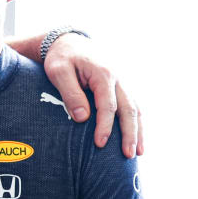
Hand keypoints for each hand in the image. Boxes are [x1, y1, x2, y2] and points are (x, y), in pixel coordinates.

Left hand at [41, 32, 143, 156]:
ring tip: (138, 153)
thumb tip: (83, 118)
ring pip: (136, 109)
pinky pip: (133, 106)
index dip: (105, 126)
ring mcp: (122, 83)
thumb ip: (71, 93)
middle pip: (129, 109)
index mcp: (103, 74)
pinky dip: (136, 123)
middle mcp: (118, 79)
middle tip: (129, 155)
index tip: (100, 144)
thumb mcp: (59, 72)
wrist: (69, 43)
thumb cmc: (62, 58)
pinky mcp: (120, 88)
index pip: (108, 105)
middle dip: (130, 133)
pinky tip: (136, 138)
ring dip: (138, 131)